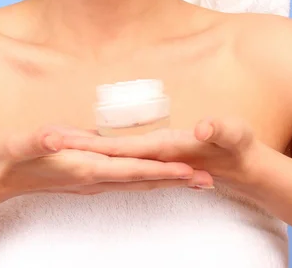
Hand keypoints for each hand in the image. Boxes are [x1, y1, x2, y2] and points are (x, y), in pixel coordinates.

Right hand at [0, 124, 213, 203]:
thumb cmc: (10, 157)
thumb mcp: (20, 144)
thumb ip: (39, 140)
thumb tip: (54, 139)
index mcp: (84, 168)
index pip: (130, 170)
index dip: (160, 170)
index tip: (188, 171)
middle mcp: (93, 179)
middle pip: (142, 182)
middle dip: (175, 182)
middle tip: (208, 180)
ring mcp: (92, 183)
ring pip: (137, 185)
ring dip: (166, 183)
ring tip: (192, 182)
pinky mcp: (88, 180)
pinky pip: (125, 182)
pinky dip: (147, 180)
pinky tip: (154, 177)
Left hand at [60, 118, 261, 192]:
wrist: (242, 162)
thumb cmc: (238, 144)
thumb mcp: (235, 133)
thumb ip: (219, 130)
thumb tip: (202, 130)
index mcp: (164, 150)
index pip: (124, 152)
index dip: (96, 147)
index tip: (74, 143)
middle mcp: (151, 157)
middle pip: (110, 156)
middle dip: (80, 149)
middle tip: (48, 140)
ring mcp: (149, 159)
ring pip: (113, 157)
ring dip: (88, 151)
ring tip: (60, 143)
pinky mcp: (150, 156)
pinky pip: (121, 155)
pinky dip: (103, 152)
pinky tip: (92, 148)